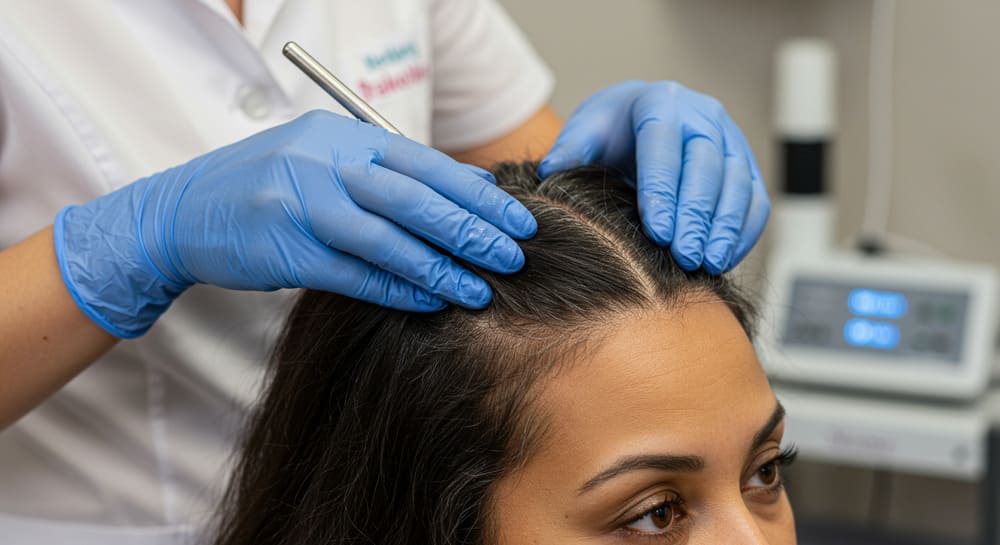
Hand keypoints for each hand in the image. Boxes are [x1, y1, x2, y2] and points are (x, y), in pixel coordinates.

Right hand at [54, 110, 536, 337]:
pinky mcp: (285, 251)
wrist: (182, 210)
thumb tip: (467, 187)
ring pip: (386, 239)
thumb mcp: (325, 160)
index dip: (476, 193)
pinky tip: (431, 300)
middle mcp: (324, 165)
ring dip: (440, 267)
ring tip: (481, 288)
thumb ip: (388, 172)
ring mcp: (302, 207)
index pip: (424, 163)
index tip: (517, 218)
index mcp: (341, 138)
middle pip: (413, 198)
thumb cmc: (267, 186)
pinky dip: (396, 289)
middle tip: (514, 255)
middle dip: (470, 229)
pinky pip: (353, 274)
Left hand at [539, 81, 768, 273]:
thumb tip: (550, 172)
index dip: (662, 189)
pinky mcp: (746, 167)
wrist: (642, 123)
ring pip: (738, 184)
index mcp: (661, 102)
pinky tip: (723, 260)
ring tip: (706, 263)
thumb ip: (570, 150)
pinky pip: (754, 200)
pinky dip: (743, 232)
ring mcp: (731, 141)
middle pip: (707, 166)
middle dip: (695, 215)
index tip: (656, 231)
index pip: (664, 145)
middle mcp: (703, 117)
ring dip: (724, 227)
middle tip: (683, 256)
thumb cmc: (612, 131)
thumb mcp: (586, 132)